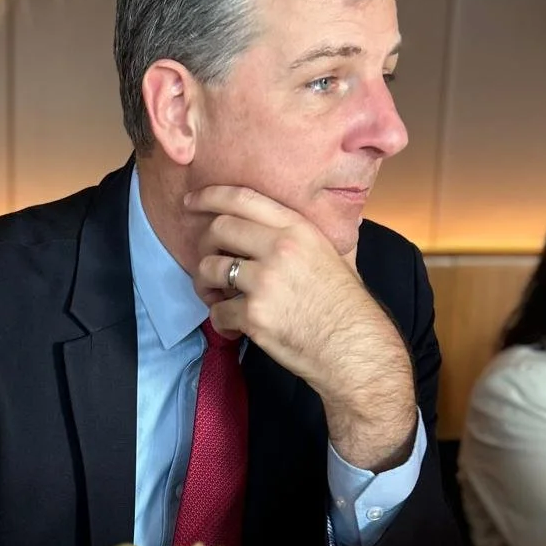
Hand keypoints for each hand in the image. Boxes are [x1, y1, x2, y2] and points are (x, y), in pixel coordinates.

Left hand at [187, 184, 416, 471]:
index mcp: (298, 229)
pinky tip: (235, 327)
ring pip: (209, 270)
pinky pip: (217, 311)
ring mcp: (265, 282)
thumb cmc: (346, 306)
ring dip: (205, 285)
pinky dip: (220, 322)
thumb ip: (306, 236)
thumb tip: (297, 221)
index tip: (191, 202)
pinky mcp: (254, 315)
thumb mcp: (335, 254)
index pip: (243, 199)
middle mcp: (279, 249)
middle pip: (218, 230)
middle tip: (210, 264)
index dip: (210, 196)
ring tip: (217, 297)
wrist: (354, 349)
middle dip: (204, 246)